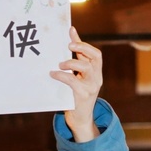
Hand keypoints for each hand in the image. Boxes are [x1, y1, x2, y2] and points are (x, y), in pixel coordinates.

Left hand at [49, 27, 101, 142]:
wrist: (80, 118)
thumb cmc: (76, 94)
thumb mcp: (79, 77)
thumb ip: (76, 60)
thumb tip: (69, 39)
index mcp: (97, 72)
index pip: (95, 54)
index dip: (83, 42)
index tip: (71, 32)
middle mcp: (97, 78)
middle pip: (95, 57)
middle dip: (81, 48)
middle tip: (68, 46)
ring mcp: (92, 87)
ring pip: (86, 67)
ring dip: (71, 63)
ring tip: (60, 65)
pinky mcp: (83, 95)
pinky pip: (73, 81)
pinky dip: (62, 75)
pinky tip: (53, 74)